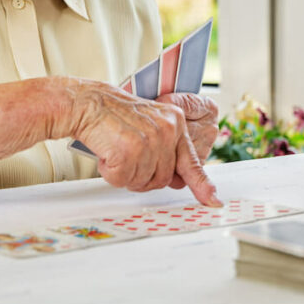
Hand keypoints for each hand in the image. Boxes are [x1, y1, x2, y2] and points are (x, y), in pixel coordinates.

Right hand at [61, 80, 220, 205]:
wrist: (90, 103)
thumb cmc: (116, 118)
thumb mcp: (151, 125)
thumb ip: (167, 149)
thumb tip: (178, 180)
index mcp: (176, 123)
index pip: (192, 161)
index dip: (202, 185)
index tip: (213, 200)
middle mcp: (167, 131)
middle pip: (162, 179)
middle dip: (142, 177)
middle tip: (127, 160)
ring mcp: (150, 140)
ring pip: (141, 182)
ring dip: (125, 175)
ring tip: (116, 153)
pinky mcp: (130, 150)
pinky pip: (122, 179)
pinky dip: (110, 173)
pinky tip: (107, 155)